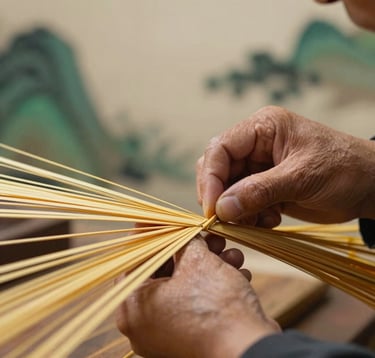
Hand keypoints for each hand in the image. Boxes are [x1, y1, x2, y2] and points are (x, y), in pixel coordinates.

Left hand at [117, 237, 279, 357]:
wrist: (250, 350)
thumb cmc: (216, 308)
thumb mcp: (197, 262)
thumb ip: (182, 241)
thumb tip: (177, 229)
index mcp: (134, 307)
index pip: (137, 259)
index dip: (154, 235)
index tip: (164, 220)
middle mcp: (145, 325)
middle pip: (164, 272)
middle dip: (192, 249)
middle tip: (207, 235)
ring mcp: (167, 334)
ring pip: (184, 286)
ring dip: (208, 264)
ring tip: (230, 252)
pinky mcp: (190, 338)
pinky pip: (195, 303)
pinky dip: (212, 285)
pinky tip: (236, 271)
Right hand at [196, 106, 374, 225]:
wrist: (371, 186)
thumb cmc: (344, 169)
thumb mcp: (301, 177)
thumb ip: (259, 191)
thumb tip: (222, 209)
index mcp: (262, 128)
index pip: (220, 149)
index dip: (211, 178)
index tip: (214, 208)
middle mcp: (255, 145)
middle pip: (219, 169)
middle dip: (222, 197)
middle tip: (230, 221)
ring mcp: (259, 167)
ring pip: (228, 190)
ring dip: (237, 210)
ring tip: (260, 221)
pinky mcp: (265, 187)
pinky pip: (243, 203)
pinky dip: (250, 217)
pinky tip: (271, 221)